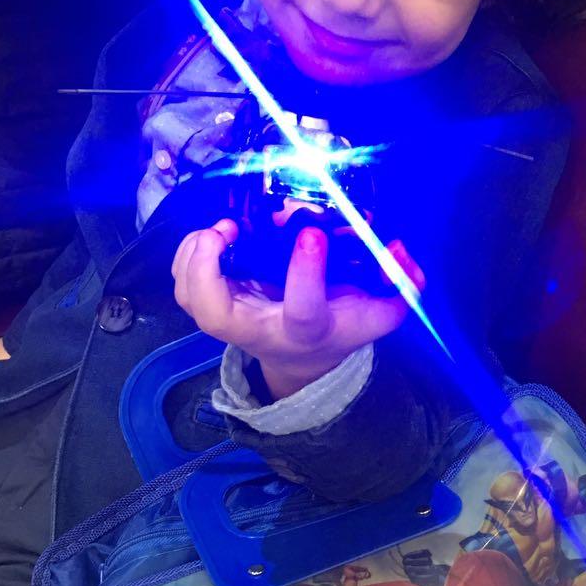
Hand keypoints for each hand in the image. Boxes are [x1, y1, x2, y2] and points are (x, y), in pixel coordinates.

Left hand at [172, 219, 425, 398]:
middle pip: (217, 315)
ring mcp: (232, 321)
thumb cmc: (341, 326)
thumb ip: (401, 284)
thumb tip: (399, 250)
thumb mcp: (380, 313)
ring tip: (220, 229)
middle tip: (228, 228)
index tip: (313, 234)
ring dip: (194, 257)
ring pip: (191, 298)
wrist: (305, 357)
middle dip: (210, 271)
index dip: (305, 274)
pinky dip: (189, 255)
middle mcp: (261, 329)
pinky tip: (212, 235)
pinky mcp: (214, 306)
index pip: (303, 310)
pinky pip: (184, 284)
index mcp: (306, 331)